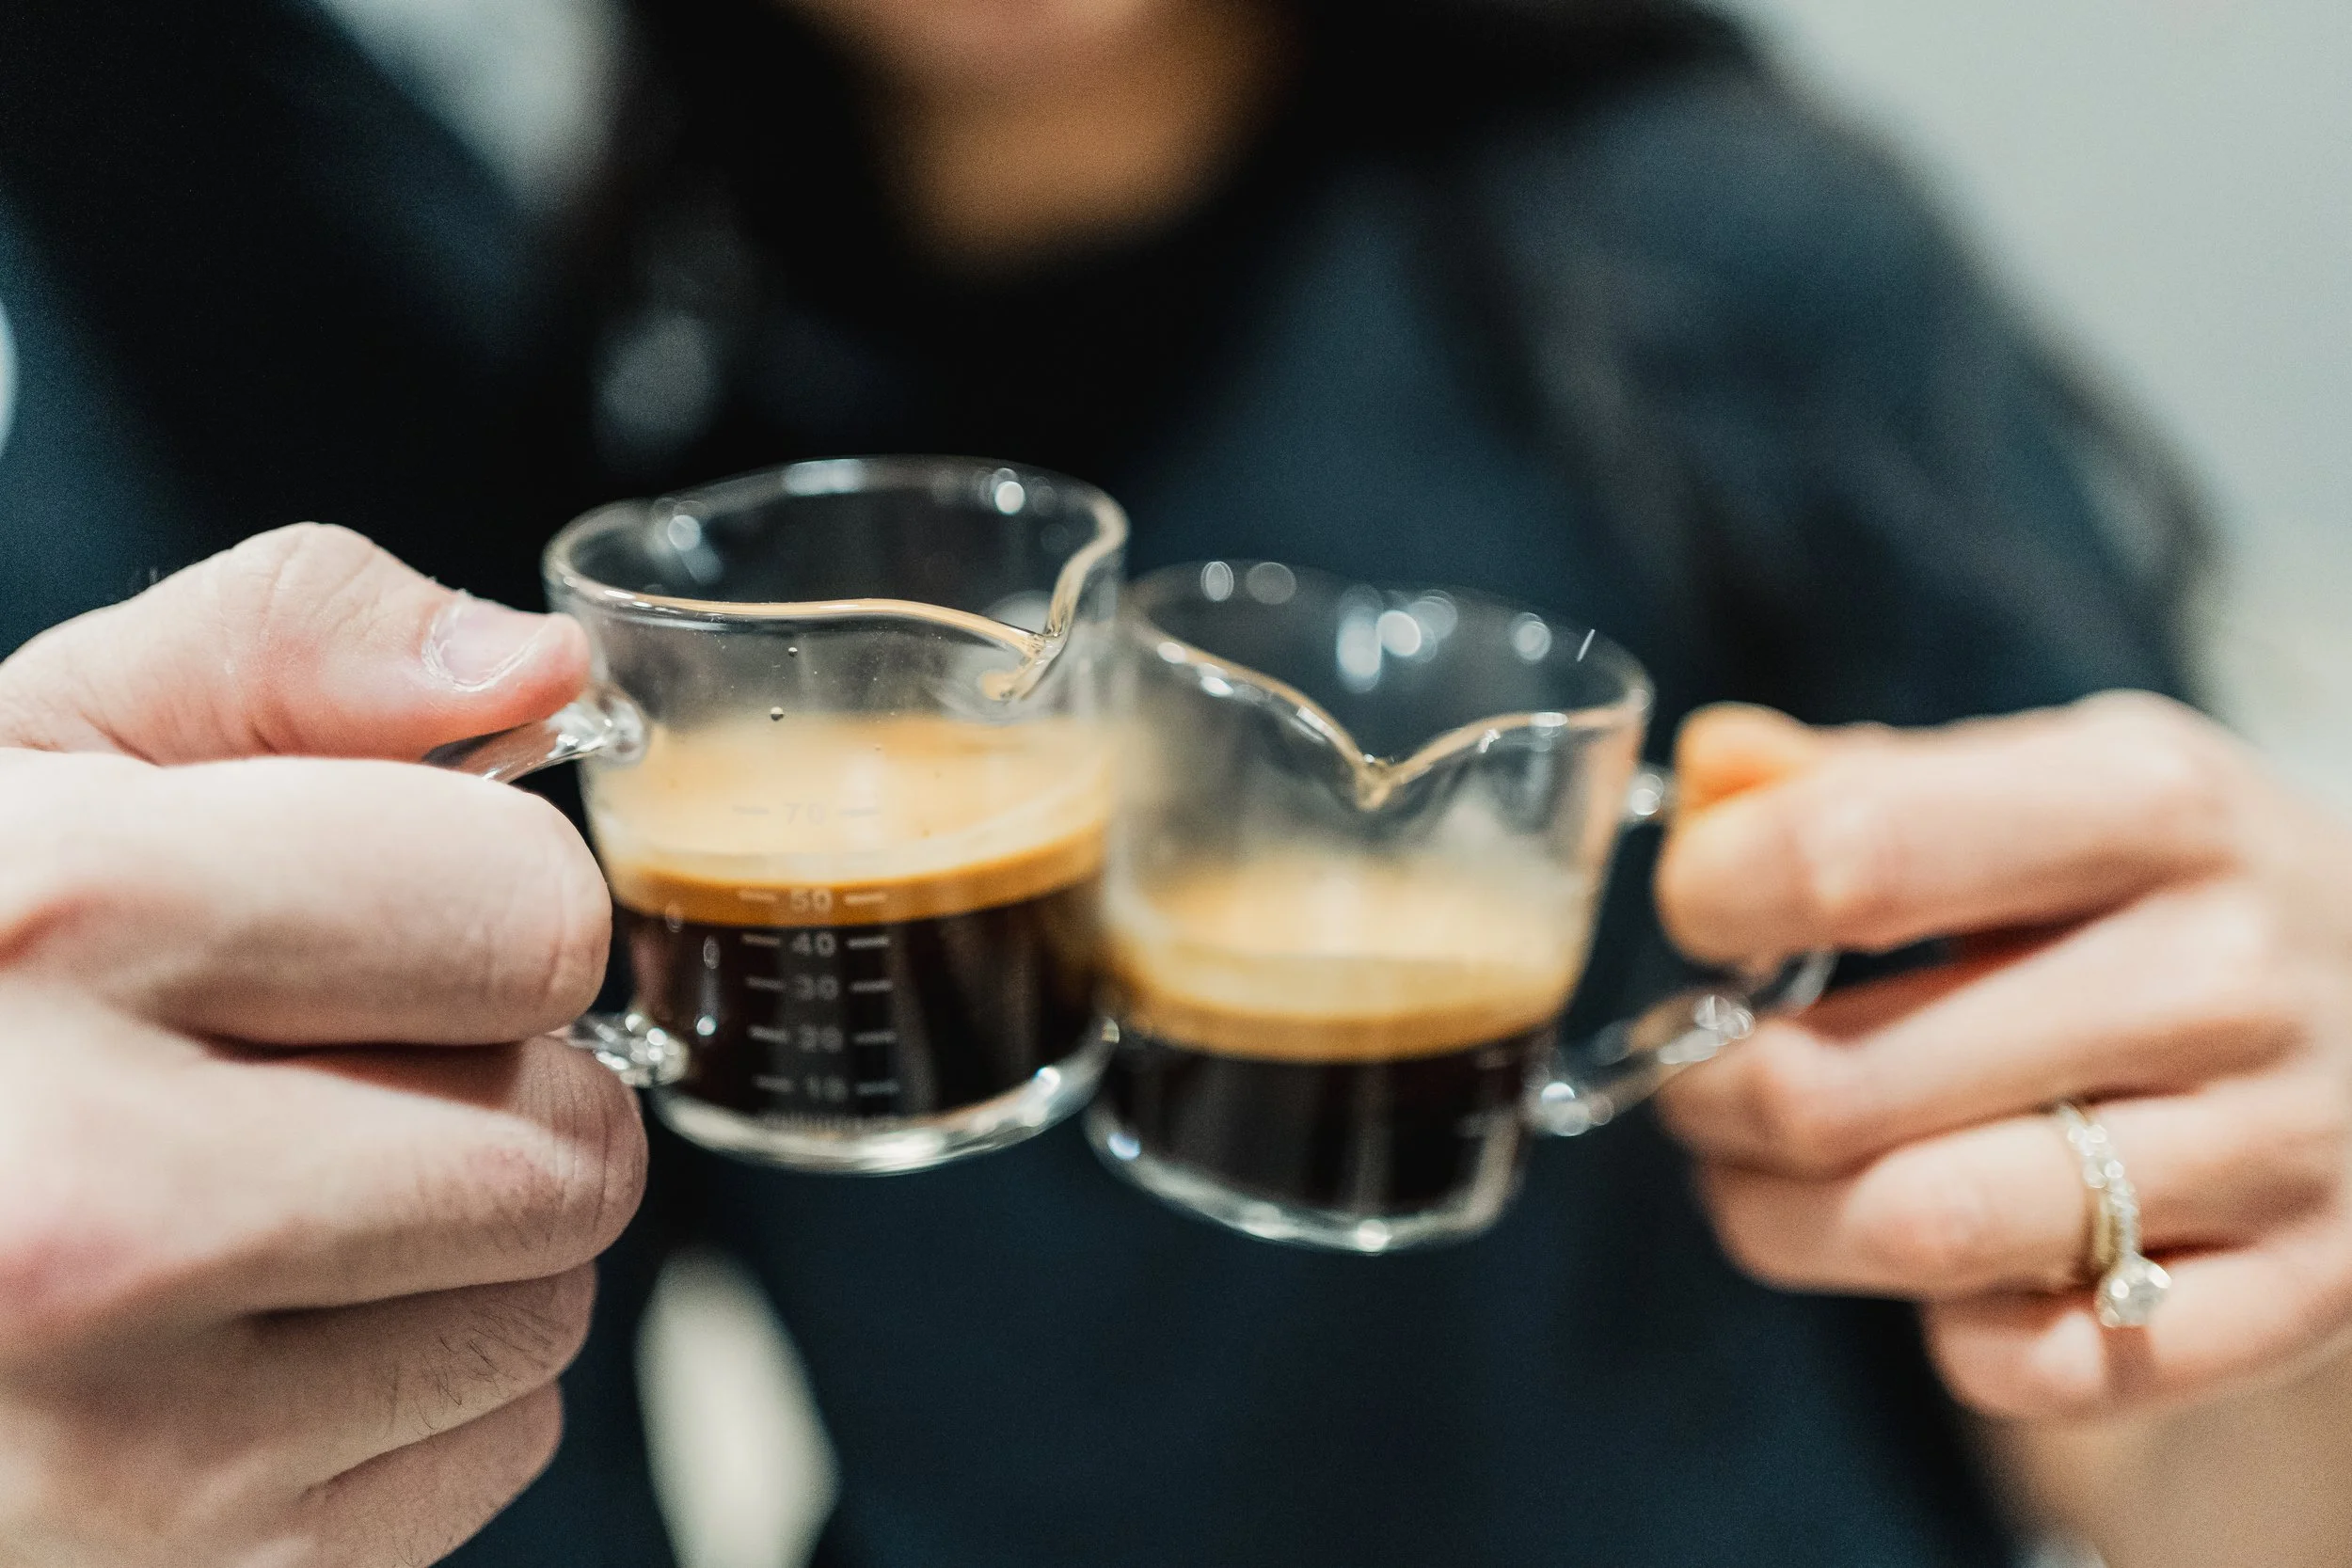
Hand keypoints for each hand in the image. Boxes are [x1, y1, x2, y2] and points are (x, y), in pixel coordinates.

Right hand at [0, 526, 646, 1565]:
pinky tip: (249, 1328)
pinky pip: (498, 1446)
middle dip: (500, 1082)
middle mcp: (80, 1206)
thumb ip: (285, 649)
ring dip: (470, 1237)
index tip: (381, 916)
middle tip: (322, 1068)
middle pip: (577, 1136)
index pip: (538, 918)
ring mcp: (122, 1442)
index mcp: (53, 931)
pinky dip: (422, 1382)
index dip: (488, 901)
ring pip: (554, 1302)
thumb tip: (538, 666)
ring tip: (273, 1194)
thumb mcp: (32, 752)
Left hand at [1655, 695, 2351, 1419]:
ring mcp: (2273, 1147)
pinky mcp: (2304, 1293)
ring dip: (1774, 1219)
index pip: (1847, 857)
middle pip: (1839, 1086)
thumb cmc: (2186, 884)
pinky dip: (1948, 1332)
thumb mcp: (2066, 780)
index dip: (1712, 899)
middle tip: (1696, 1074)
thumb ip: (1866, 779)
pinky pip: (2036, 1365)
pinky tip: (1941, 1265)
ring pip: (1913, 1233)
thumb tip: (1708, 771)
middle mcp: (2219, 977)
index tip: (1702, 917)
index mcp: (2151, 807)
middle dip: (1708, 1091)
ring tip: (1754, 1173)